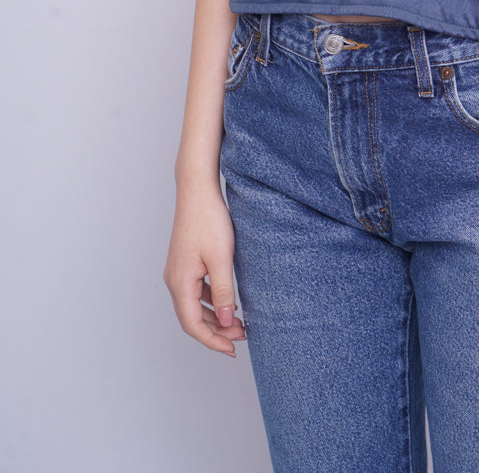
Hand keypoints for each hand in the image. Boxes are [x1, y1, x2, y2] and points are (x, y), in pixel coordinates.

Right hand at [163, 182, 246, 356]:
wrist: (198, 190)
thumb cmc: (208, 220)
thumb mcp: (221, 258)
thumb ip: (223, 291)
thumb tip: (226, 320)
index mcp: (180, 282)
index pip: (192, 324)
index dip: (212, 341)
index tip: (232, 349)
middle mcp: (174, 279)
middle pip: (192, 318)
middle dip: (216, 331)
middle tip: (242, 336)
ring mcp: (178, 271)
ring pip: (194, 305)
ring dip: (214, 317)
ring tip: (239, 322)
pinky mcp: (185, 262)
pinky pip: (195, 291)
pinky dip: (211, 301)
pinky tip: (228, 300)